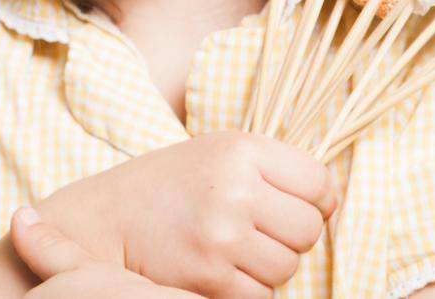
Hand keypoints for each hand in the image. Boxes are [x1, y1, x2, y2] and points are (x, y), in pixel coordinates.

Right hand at [34, 131, 337, 297]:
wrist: (104, 222)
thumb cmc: (167, 187)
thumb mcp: (216, 155)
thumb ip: (272, 170)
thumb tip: (331, 204)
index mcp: (240, 149)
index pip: (320, 183)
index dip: (314, 200)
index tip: (291, 204)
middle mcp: (235, 189)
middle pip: (309, 229)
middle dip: (289, 236)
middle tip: (254, 229)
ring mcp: (223, 236)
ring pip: (288, 267)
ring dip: (267, 265)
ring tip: (229, 247)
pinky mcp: (212, 277)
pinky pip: (261, 295)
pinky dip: (245, 289)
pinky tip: (216, 267)